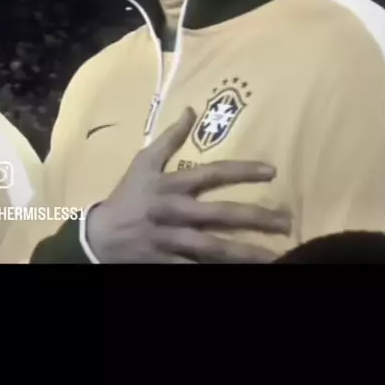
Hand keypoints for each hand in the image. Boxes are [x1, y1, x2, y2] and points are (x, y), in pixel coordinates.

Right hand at [87, 107, 290, 263]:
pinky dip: (216, 272)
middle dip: (254, 218)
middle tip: (286, 222)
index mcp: (170, 185)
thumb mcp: (143, 162)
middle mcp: (173, 211)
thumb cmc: (127, 195)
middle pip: (219, 214)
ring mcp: (170, 241)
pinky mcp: (165, 264)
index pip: (211, 174)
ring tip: (275, 257)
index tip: (272, 171)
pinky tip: (241, 273)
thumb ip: (170, 139)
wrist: (98, 236)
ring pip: (212, 248)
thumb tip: (192, 111)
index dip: (242, 171)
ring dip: (244, 253)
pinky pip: (194, 270)